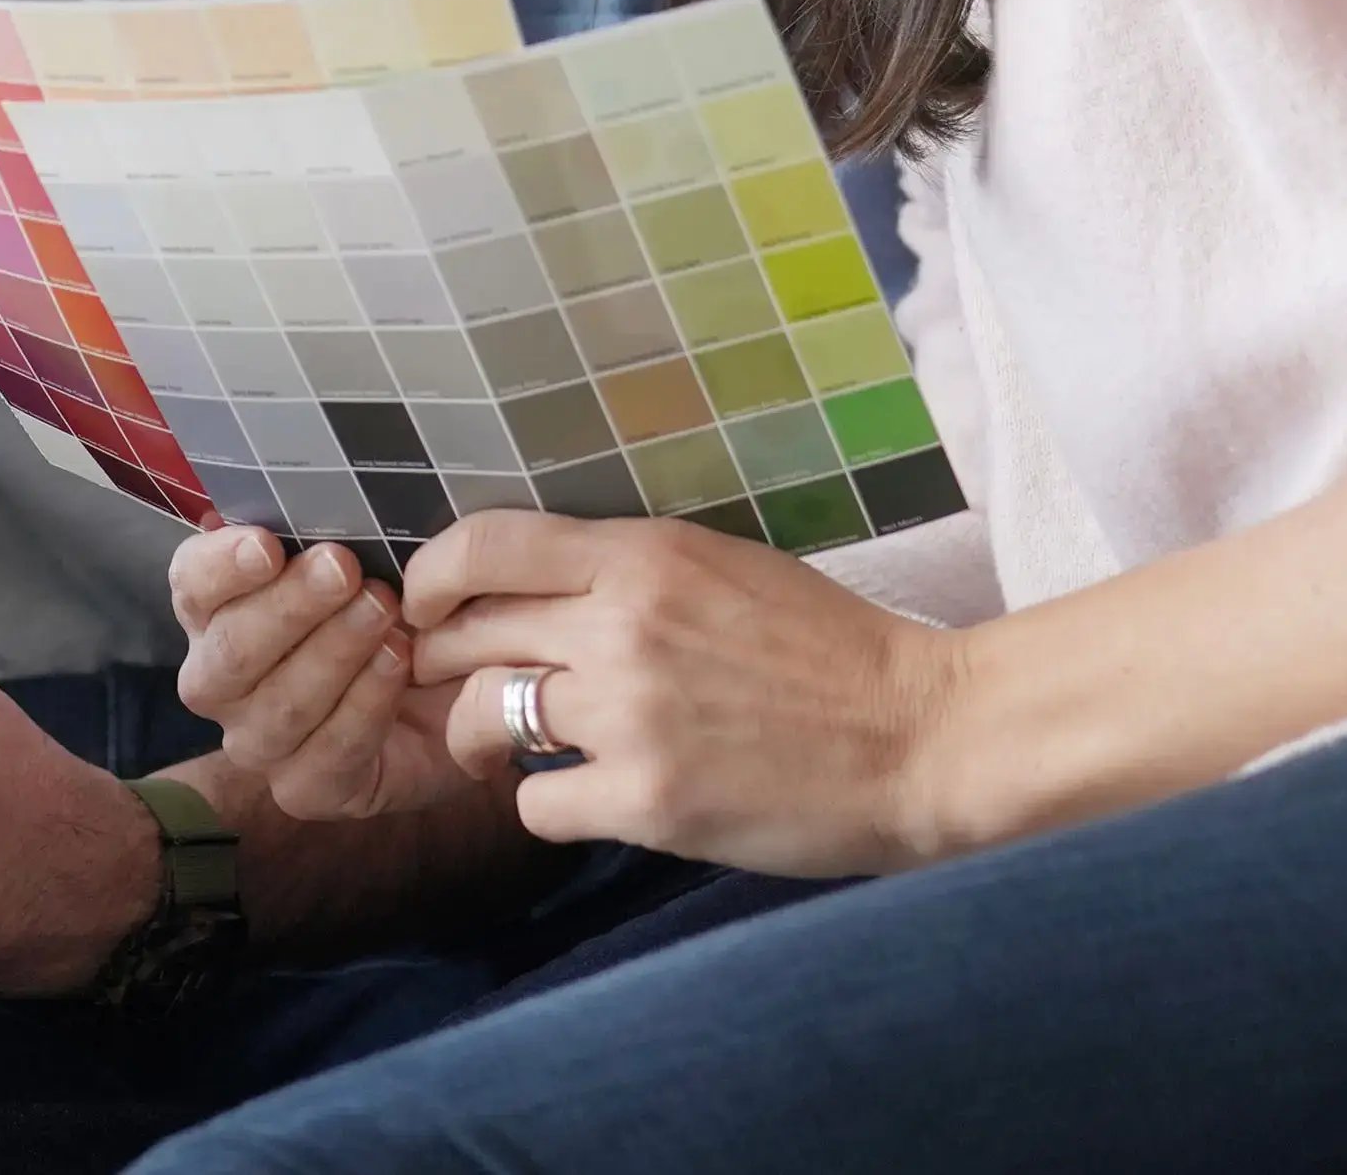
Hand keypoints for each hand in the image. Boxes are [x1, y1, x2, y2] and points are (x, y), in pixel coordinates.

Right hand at [170, 528, 489, 824]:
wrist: (455, 686)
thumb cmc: (393, 606)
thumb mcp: (367, 555)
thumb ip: (324, 529)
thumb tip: (300, 489)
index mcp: (216, 610)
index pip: (191, 585)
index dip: (221, 568)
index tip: (267, 545)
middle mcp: (221, 681)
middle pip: (228, 652)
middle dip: (289, 608)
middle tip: (344, 568)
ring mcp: (259, 742)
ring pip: (275, 707)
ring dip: (332, 653)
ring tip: (385, 611)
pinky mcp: (307, 789)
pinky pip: (324, 754)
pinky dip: (364, 705)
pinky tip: (398, 664)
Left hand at [403, 510, 969, 875]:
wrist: (923, 736)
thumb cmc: (833, 652)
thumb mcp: (726, 569)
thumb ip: (629, 573)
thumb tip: (534, 588)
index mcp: (644, 556)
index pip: (484, 544)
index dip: (430, 577)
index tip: (423, 606)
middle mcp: (620, 627)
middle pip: (465, 635)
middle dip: (442, 665)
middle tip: (454, 687)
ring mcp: (628, 717)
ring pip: (481, 719)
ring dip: (482, 738)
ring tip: (510, 750)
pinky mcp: (645, 801)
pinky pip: (533, 802)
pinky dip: (546, 803)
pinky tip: (584, 797)